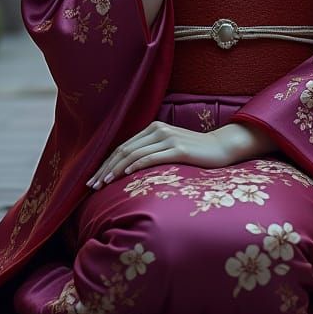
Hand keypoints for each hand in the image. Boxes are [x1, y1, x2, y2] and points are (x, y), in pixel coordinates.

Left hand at [84, 120, 273, 189]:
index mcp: (154, 128)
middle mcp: (158, 130)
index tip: (93, 179)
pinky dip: (135, 165)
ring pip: (133, 154)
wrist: (222, 147)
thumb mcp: (170, 148)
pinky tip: (125, 175)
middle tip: (91, 185)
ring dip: (115, 170)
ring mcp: (168, 138)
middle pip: (123, 150)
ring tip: (103, 184)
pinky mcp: (178, 149)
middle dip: (104, 168)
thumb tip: (129, 168)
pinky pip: (151, 157)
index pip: (122, 146)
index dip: (105, 163)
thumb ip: (152, 152)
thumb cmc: (194, 152)